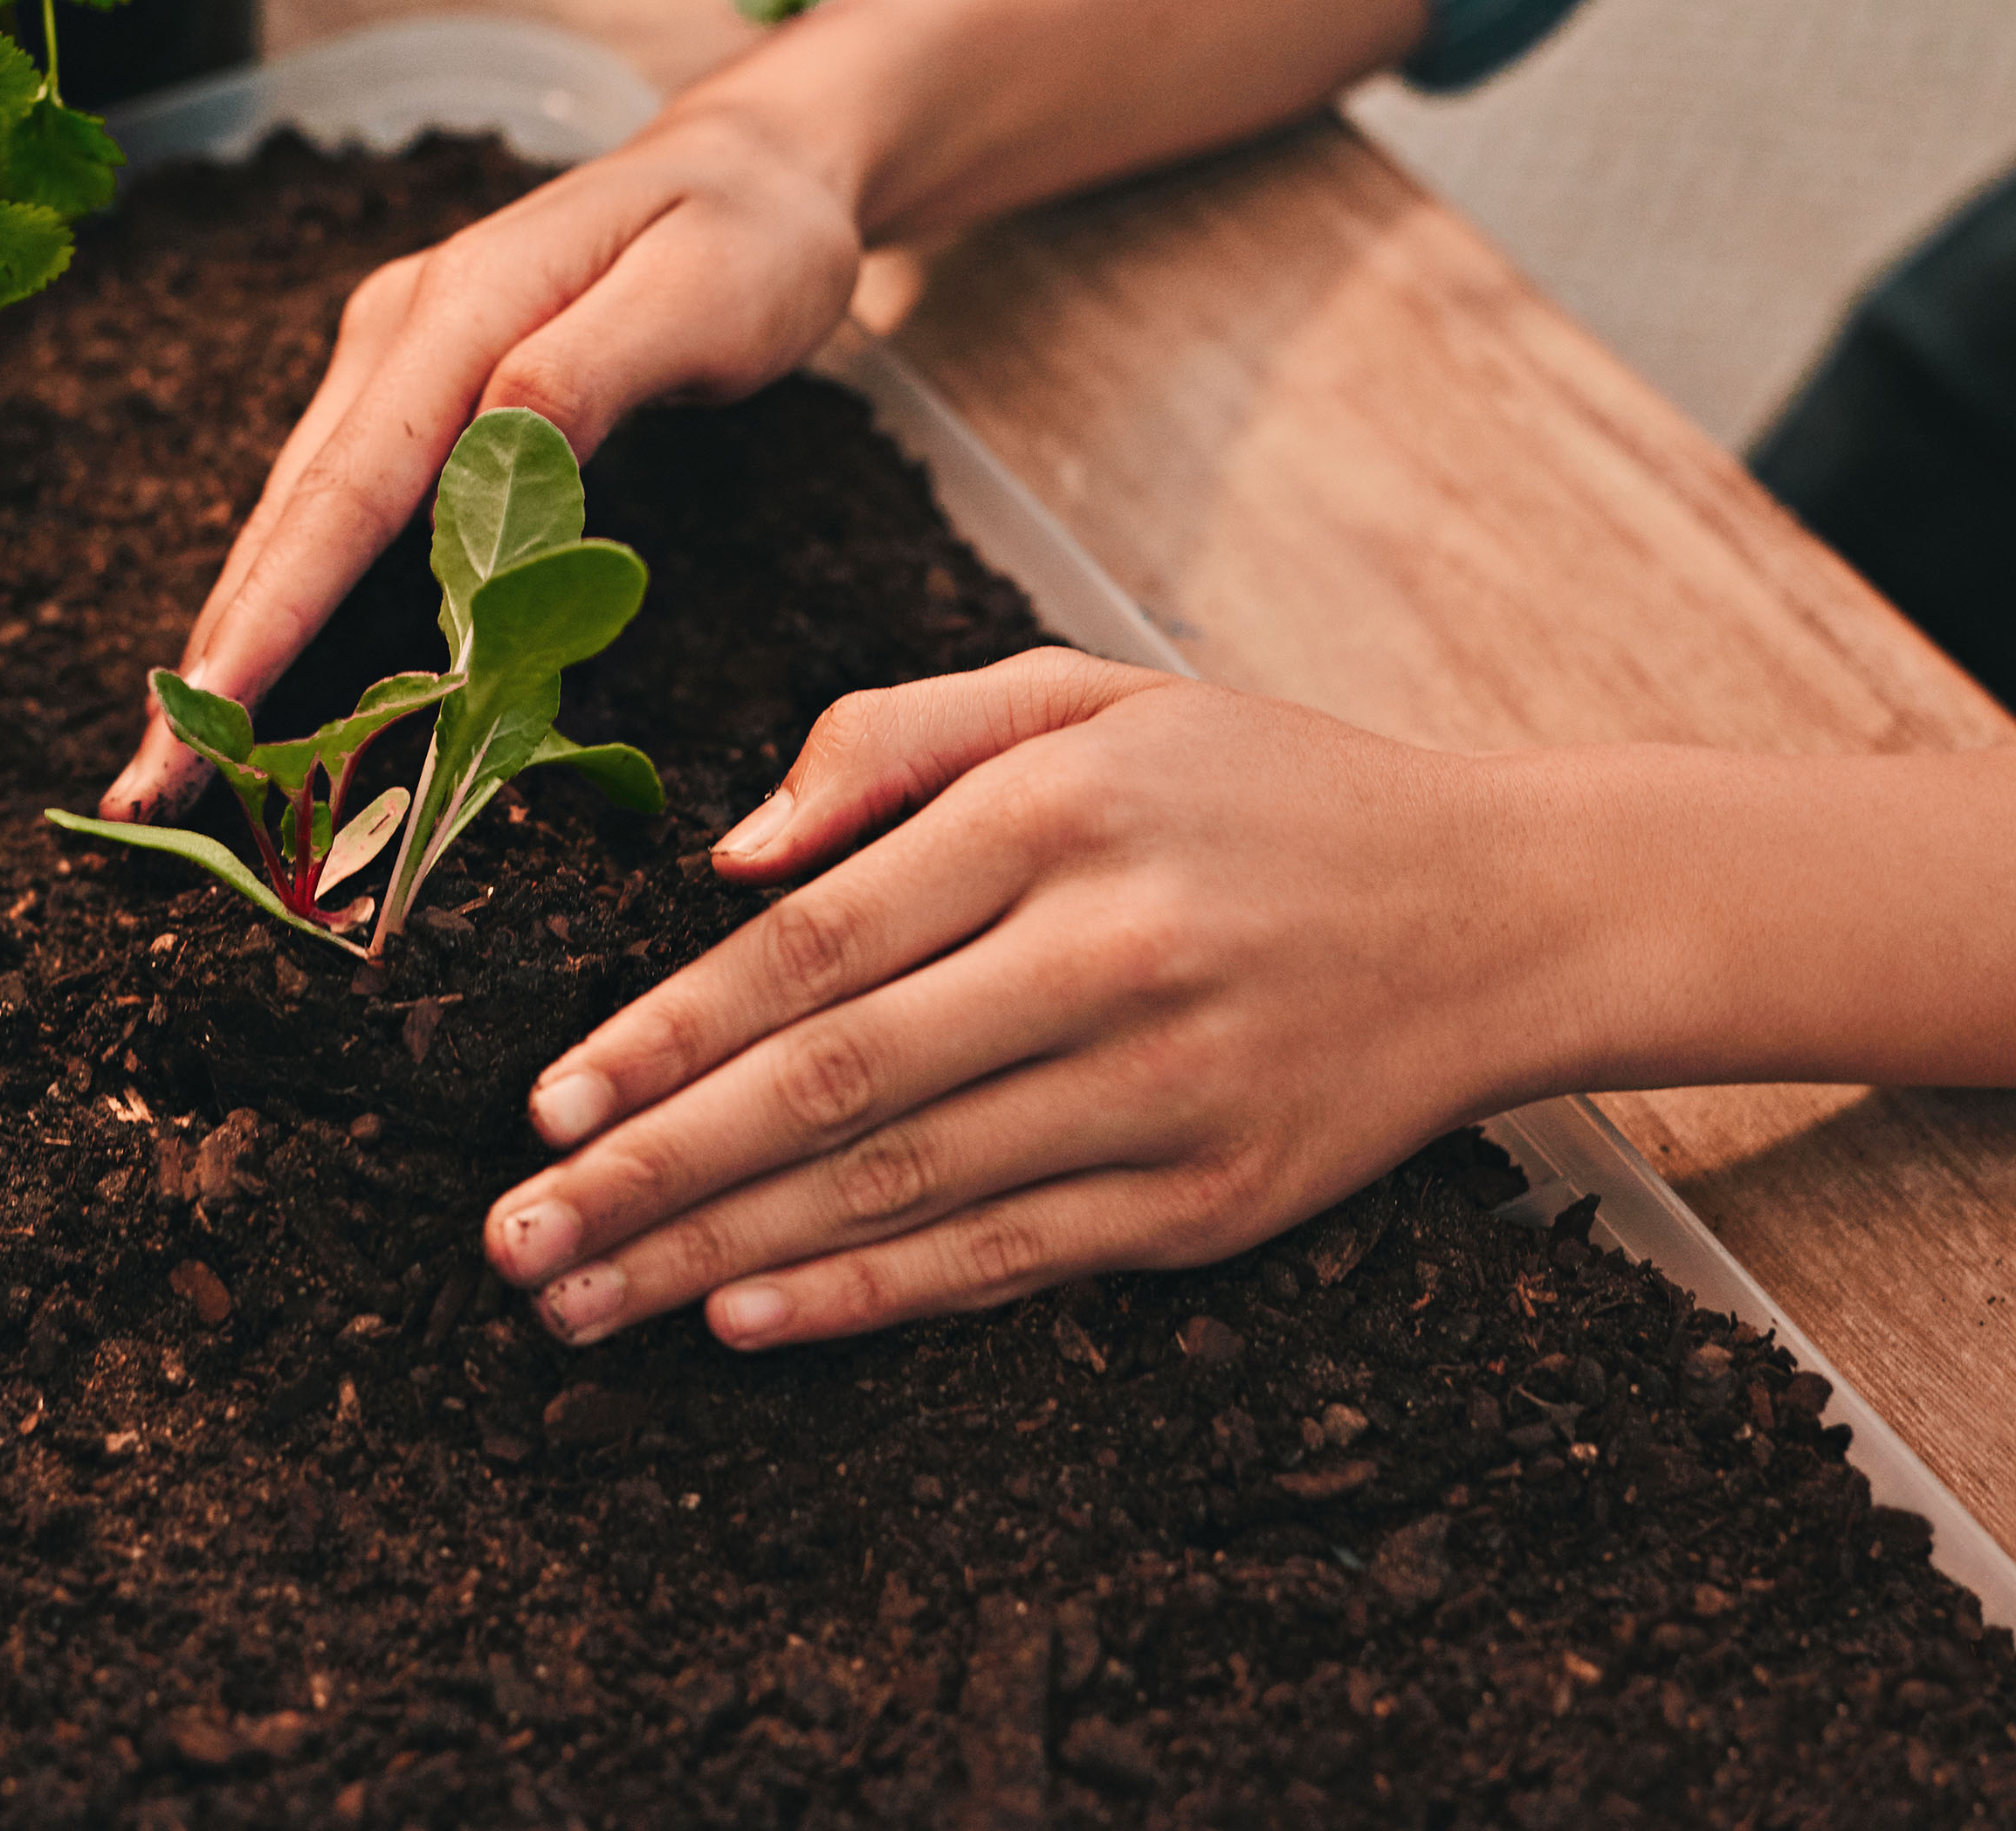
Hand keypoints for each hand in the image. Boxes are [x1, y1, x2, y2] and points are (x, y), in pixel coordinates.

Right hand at [98, 102, 862, 818]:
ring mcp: (392, 363)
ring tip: (173, 772)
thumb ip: (587, 372)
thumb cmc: (748, 242)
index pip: (347, 487)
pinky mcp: (412, 398)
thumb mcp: (702, 296)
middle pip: (289, 519)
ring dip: (234, 645)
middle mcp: (394, 333)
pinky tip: (252, 688)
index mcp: (457, 307)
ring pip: (294, 525)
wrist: (752, 170)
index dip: (274, 609)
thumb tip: (488, 453)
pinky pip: (336, 519)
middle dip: (216, 661)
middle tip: (147, 795)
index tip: (208, 711)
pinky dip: (289, 607)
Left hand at [481, 650, 1612, 1346]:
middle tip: (513, 1245)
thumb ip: (895, 739)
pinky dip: (867, 1297)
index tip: (547, 1107)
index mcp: (1055, 814)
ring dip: (721, 1258)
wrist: (1502, 908)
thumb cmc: (1259, 788)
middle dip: (653, 1175)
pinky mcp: (1208, 1200)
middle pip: (831, 1086)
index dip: (664, 1036)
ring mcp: (1162, 1091)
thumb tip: (728, 855)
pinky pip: (1005, 1258)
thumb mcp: (1086, 693)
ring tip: (586, 1303)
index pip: (814, 945)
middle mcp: (1104, 955)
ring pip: (898, 1190)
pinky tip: (745, 1322)